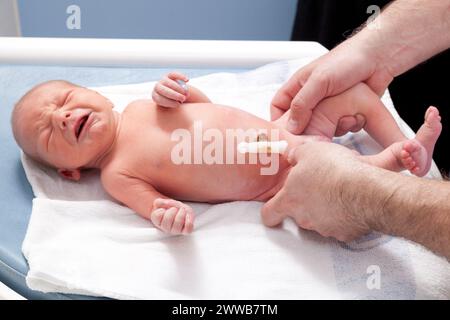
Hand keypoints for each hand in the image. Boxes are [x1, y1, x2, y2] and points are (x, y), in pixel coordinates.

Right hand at [150, 198, 194, 234]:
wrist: (180, 210)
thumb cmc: (170, 207)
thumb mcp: (163, 202)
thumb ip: (161, 202)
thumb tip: (165, 203)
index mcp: (158, 221)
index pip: (157, 216)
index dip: (161, 210)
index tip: (164, 209)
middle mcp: (166, 228)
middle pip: (167, 220)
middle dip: (172, 211)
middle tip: (174, 208)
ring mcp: (176, 231)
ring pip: (177, 225)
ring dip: (181, 214)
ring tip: (182, 210)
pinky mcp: (185, 231)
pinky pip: (188, 229)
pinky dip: (189, 220)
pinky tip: (187, 216)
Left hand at [152, 72, 189, 107]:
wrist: (174, 93)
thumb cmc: (173, 102)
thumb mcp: (172, 105)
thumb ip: (174, 104)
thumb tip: (179, 102)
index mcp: (155, 96)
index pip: (159, 99)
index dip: (169, 102)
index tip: (178, 105)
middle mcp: (157, 87)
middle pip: (164, 90)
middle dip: (174, 95)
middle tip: (183, 99)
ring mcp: (162, 80)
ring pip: (170, 83)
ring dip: (179, 88)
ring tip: (186, 94)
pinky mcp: (169, 75)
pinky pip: (174, 74)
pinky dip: (181, 76)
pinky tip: (187, 80)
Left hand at [261, 141, 370, 241]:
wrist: (365, 190)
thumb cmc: (334, 169)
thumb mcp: (309, 151)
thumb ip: (296, 154)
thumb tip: (292, 156)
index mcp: (290, 200)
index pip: (268, 215)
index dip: (270, 213)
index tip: (272, 211)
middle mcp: (304, 218)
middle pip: (297, 215)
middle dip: (305, 203)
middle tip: (317, 187)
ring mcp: (324, 228)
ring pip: (319, 220)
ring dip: (325, 209)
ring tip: (338, 191)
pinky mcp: (343, 234)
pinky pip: (340, 225)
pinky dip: (344, 216)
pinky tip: (351, 201)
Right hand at [271, 40, 393, 133]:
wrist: (379, 59)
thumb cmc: (347, 61)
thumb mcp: (319, 81)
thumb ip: (302, 104)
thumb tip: (291, 127)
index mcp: (299, 85)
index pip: (278, 105)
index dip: (277, 120)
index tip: (284, 134)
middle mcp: (311, 96)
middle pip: (298, 121)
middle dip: (306, 130)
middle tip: (311, 137)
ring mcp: (327, 105)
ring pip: (319, 127)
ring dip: (329, 128)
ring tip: (339, 122)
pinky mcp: (344, 112)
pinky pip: (338, 127)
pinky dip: (345, 126)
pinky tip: (353, 118)